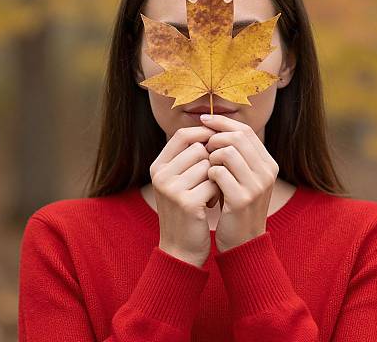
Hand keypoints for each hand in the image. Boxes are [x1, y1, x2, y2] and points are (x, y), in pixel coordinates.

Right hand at [150, 125, 220, 267]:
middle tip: (210, 180)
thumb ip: (188, 156)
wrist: (180, 248)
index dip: (203, 133)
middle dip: (211, 161)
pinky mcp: (186, 202)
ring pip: (208, 165)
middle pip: (198, 148)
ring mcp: (171, 188)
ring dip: (216, 178)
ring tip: (209, 193)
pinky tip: (210, 205)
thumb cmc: (185, 209)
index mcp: (158, 166)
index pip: (182, 134)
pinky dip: (218, 192)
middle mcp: (161, 175)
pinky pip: (214, 183)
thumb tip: (212, 128)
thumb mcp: (179, 180)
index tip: (217, 142)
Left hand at [201, 114, 279, 252]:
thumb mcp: (243, 178)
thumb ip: (236, 155)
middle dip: (214, 139)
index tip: (204, 121)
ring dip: (210, 157)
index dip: (223, 123)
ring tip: (207, 170)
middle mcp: (267, 172)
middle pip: (237, 137)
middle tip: (204, 149)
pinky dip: (208, 174)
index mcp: (268, 163)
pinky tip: (208, 184)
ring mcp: (256, 186)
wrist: (243, 243)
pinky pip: (218, 172)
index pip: (245, 130)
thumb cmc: (236, 206)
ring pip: (227, 152)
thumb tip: (214, 125)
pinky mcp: (242, 199)